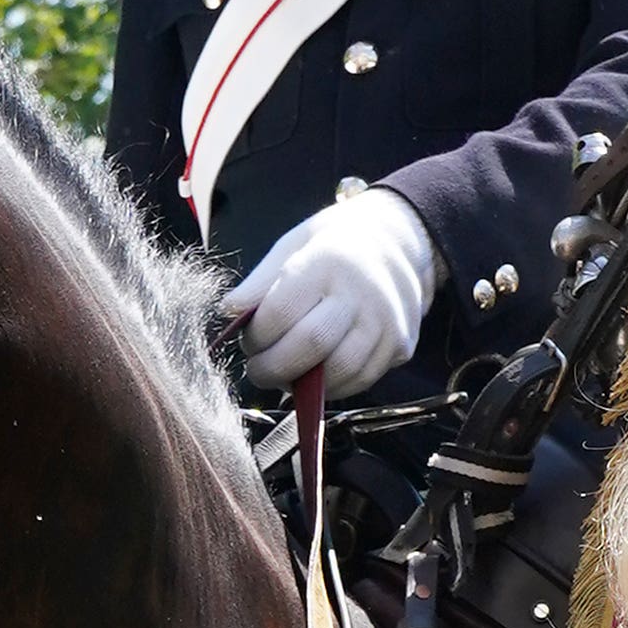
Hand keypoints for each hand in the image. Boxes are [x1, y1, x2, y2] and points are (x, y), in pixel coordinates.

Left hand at [223, 188, 438, 397]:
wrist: (399, 240)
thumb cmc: (334, 245)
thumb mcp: (293, 246)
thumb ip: (260, 282)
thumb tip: (227, 314)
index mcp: (328, 261)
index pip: (281, 313)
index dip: (256, 337)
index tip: (249, 341)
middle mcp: (362, 292)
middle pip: (310, 346)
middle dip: (274, 368)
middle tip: (258, 370)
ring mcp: (387, 321)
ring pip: (339, 372)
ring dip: (303, 384)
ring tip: (286, 374)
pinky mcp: (401, 344)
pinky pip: (361, 380)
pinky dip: (332, 387)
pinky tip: (316, 376)